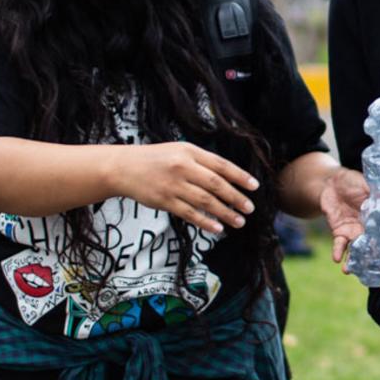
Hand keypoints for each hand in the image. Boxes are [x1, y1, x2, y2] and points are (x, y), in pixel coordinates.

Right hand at [112, 142, 256, 234]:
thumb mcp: (179, 151)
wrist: (124, 167)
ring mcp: (173, 185)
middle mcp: (183, 167)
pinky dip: (205, 222)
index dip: (239, 176)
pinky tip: (218, 228)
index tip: (254, 186)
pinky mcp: (164, 200)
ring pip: (205, 201)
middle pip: (216, 184)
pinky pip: (189, 213)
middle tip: (250, 208)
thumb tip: (228, 177)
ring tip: (239, 221)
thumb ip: (201, 161)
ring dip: (225, 213)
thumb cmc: (156, 159)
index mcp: (189, 152)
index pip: (220, 164)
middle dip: (236, 197)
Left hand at [320, 167, 370, 262]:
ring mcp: (354, 233)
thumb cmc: (353, 182)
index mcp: (379, 218)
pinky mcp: (339, 232)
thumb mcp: (368, 186)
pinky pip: (340, 245)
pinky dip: (338, 251)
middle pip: (373, 246)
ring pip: (356, 250)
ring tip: (352, 270)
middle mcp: (368, 229)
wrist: (331, 183)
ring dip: (354, 261)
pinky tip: (337, 259)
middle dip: (375, 259)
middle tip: (379, 272)